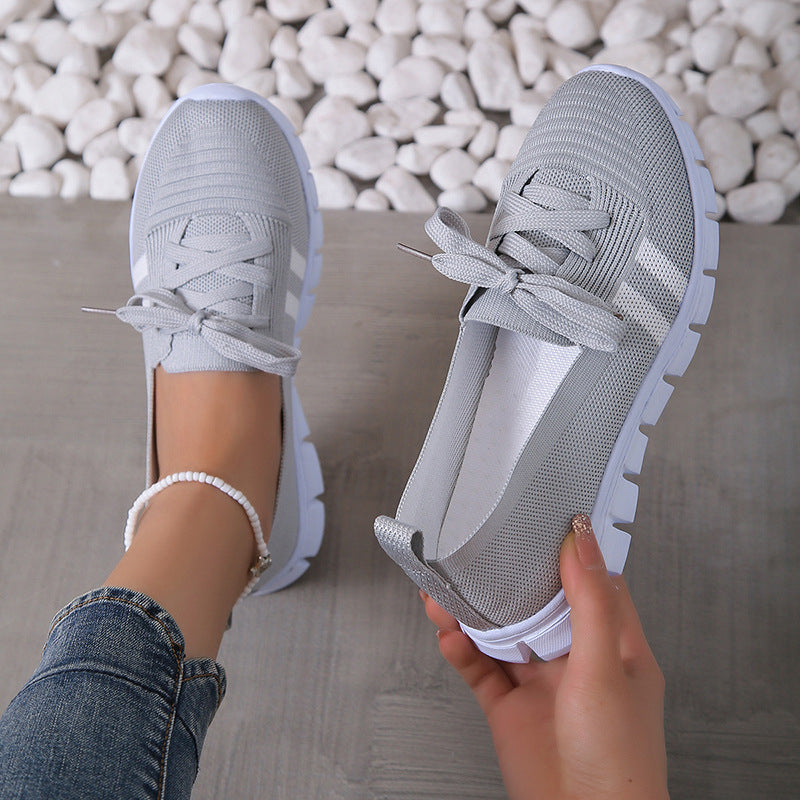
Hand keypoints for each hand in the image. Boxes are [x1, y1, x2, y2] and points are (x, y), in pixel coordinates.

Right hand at [422, 514, 668, 799]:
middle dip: (508, 579)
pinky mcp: (510, 707)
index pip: (594, 583)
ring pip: (502, 633)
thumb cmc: (618, 762)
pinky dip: (461, 650)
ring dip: (474, 612)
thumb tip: (582, 541)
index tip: (547, 520)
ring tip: (447, 592)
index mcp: (615, 646)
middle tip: (482, 551)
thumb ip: (590, 603)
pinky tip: (450, 636)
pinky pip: (479, 668)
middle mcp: (577, 659)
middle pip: (539, 603)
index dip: (572, 551)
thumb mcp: (606, 669)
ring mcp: (541, 683)